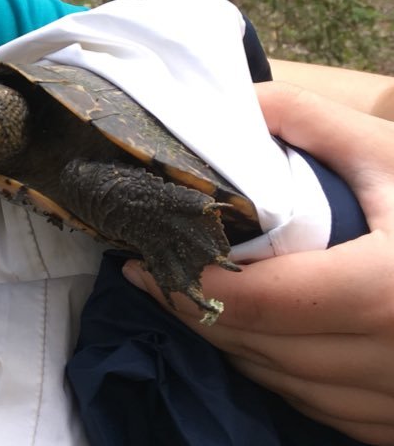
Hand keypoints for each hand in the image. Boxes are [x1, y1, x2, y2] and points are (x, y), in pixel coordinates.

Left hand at [123, 80, 393, 444]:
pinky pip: (321, 410)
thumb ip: (310, 120)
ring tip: (189, 298)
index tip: (142, 259)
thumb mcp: (390, 154)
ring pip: (286, 386)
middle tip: (151, 274)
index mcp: (387, 292)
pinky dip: (279, 375)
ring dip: (232, 345)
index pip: (261, 305)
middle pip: (263, 349)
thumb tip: (238, 102)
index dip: (192, 284)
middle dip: (196, 311)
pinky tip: (255, 337)